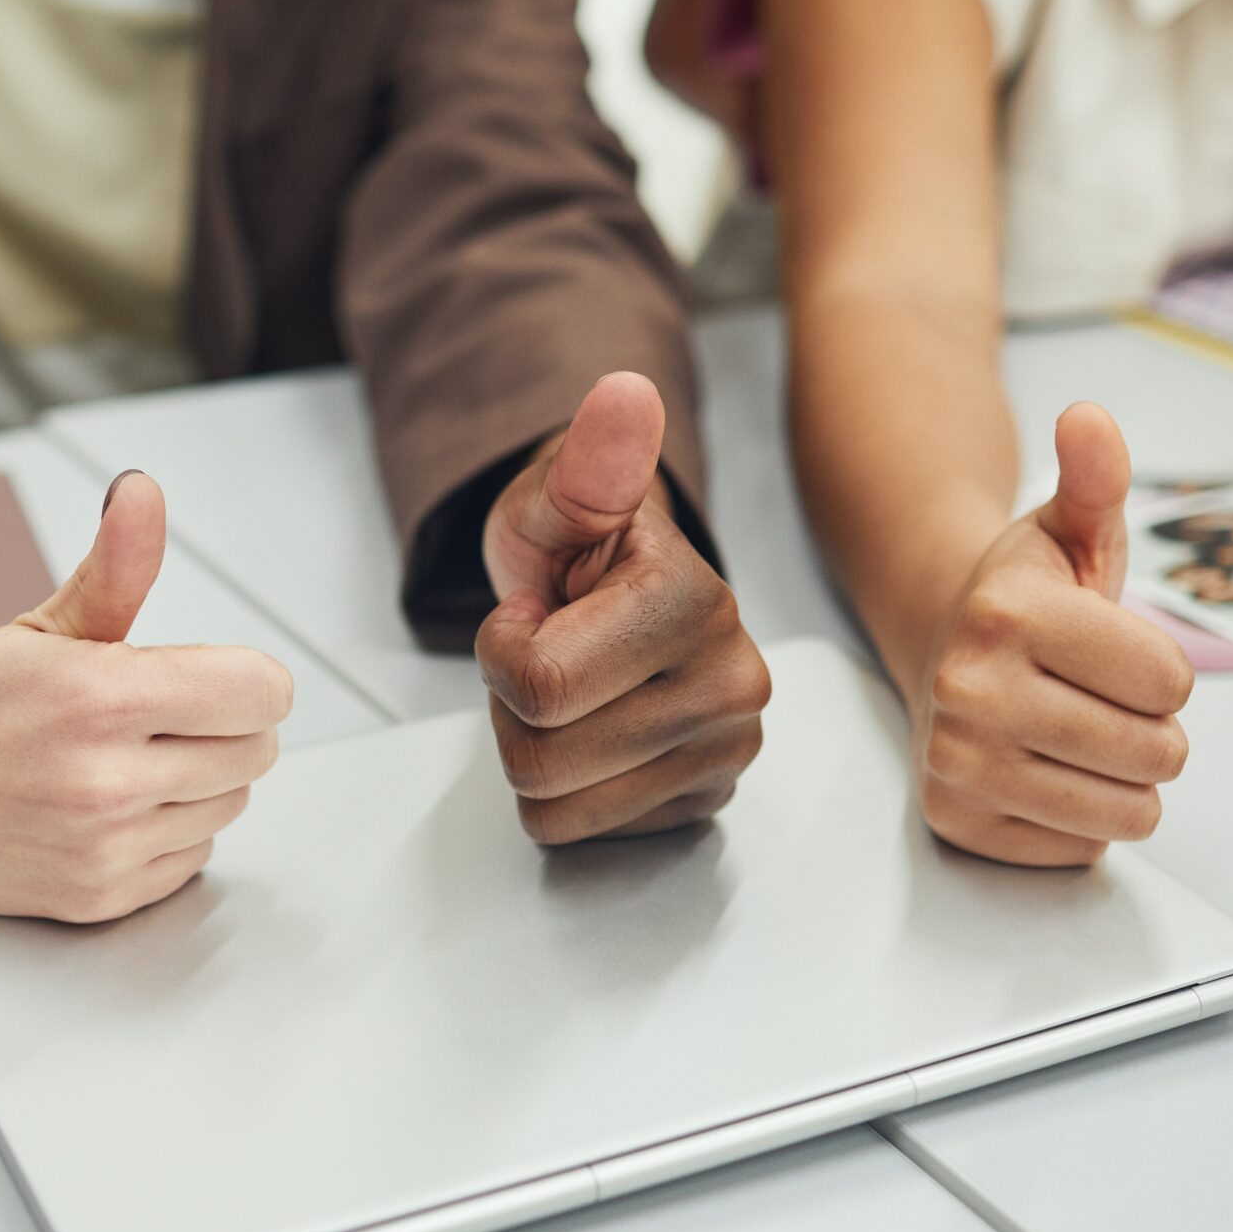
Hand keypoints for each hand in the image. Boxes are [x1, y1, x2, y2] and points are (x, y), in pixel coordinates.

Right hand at [0, 471, 292, 921]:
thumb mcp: (45, 626)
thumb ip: (116, 565)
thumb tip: (142, 494)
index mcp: (104, 698)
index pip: (261, 693)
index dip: (248, 680)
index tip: (216, 678)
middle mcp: (109, 780)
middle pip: (257, 751)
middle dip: (224, 728)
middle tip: (163, 719)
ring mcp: (106, 846)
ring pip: (230, 806)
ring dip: (199, 782)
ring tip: (129, 762)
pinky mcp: (101, 895)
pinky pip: (193, 858)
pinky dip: (169, 833)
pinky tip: (115, 809)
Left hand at [476, 372, 769, 843]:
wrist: (612, 593)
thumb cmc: (575, 549)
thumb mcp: (558, 497)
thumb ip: (586, 464)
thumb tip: (625, 398)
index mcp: (693, 604)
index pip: (539, 686)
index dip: (501, 652)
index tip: (531, 613)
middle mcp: (731, 685)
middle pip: (542, 758)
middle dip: (513, 707)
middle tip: (546, 655)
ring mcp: (725, 750)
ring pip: (554, 807)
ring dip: (533, 750)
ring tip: (566, 692)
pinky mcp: (703, 800)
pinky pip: (580, 833)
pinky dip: (565, 790)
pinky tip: (591, 730)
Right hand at [914, 404, 1192, 865]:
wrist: (940, 649)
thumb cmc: (1029, 597)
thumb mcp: (1071, 530)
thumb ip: (1095, 478)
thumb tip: (1088, 418)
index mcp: (1007, 615)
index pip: (1171, 684)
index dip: (1163, 670)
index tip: (1115, 654)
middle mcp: (970, 691)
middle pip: (1157, 752)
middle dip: (1151, 730)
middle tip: (1101, 700)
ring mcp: (957, 763)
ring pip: (1128, 811)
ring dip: (1125, 780)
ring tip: (1081, 738)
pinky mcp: (955, 821)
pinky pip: (1082, 849)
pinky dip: (1080, 819)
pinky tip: (1043, 770)